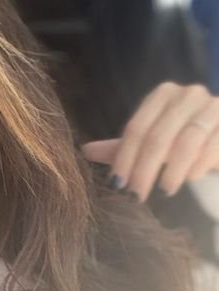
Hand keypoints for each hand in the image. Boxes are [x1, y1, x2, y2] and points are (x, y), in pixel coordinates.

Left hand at [80, 82, 218, 201]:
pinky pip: (212, 146)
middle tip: (136, 195)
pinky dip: (199, 165)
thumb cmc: (185, 139)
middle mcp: (188, 95)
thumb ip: (123, 147)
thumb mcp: (153, 141)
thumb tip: (84, 151)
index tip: (116, 185)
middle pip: (157, 136)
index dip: (123, 159)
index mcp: (163, 95)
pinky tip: (190, 179)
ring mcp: (213, 107)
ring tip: (164, 190)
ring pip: (186, 141)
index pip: (136, 129)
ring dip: (172, 170)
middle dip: (144, 170)